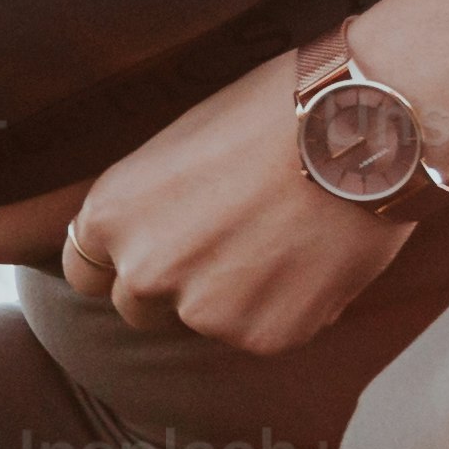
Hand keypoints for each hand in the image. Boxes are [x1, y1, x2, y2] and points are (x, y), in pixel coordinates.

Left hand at [52, 71, 424, 357]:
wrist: (363, 126)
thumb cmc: (274, 111)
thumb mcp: (178, 144)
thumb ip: (149, 203)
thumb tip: (147, 234)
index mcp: (110, 216)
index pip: (85, 272)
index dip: (120, 261)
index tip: (156, 247)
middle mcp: (144, 272)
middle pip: (138, 307)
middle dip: (175, 284)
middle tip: (231, 241)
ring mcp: (203, 312)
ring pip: (205, 322)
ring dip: (234, 297)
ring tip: (284, 238)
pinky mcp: (264, 336)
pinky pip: (265, 333)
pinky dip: (287, 308)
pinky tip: (314, 257)